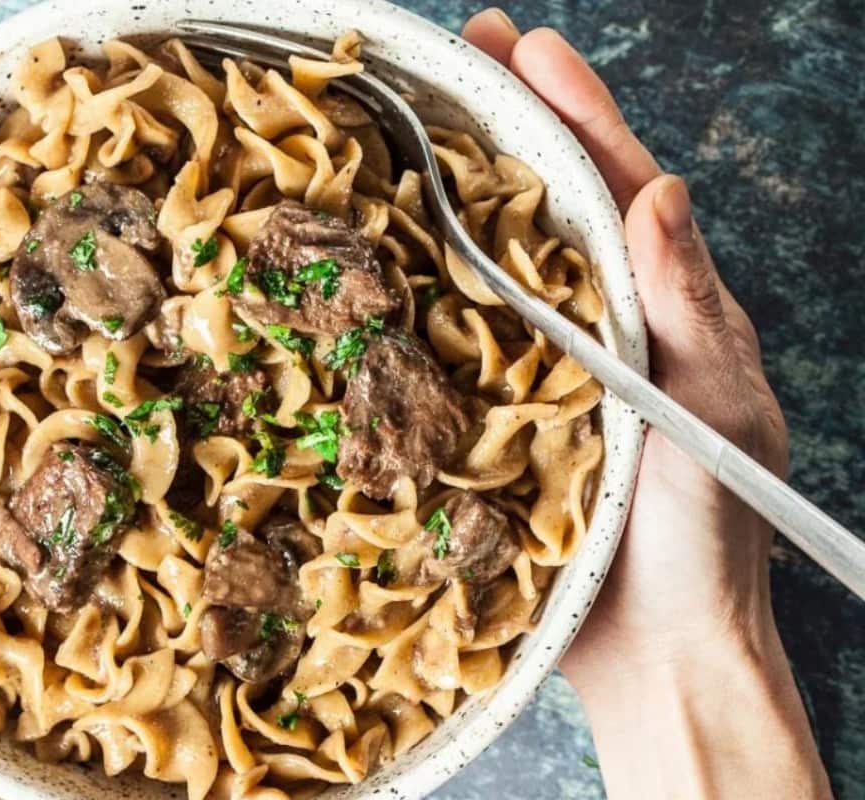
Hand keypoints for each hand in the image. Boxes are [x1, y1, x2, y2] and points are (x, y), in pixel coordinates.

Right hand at [460, 10, 828, 797]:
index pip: (620, 186)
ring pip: (502, 260)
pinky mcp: (501, 415)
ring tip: (414, 127)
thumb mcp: (711, 413)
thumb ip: (686, 308)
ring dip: (462, 190)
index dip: (575, 110)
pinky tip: (385, 256)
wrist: (654, 650)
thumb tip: (663, 192)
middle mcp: (606, 323)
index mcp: (668, 308)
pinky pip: (461, 338)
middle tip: (461, 54)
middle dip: (511, 123)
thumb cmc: (699, 541)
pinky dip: (426, 289)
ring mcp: (550, 366)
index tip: (527, 45)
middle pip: (556, 203)